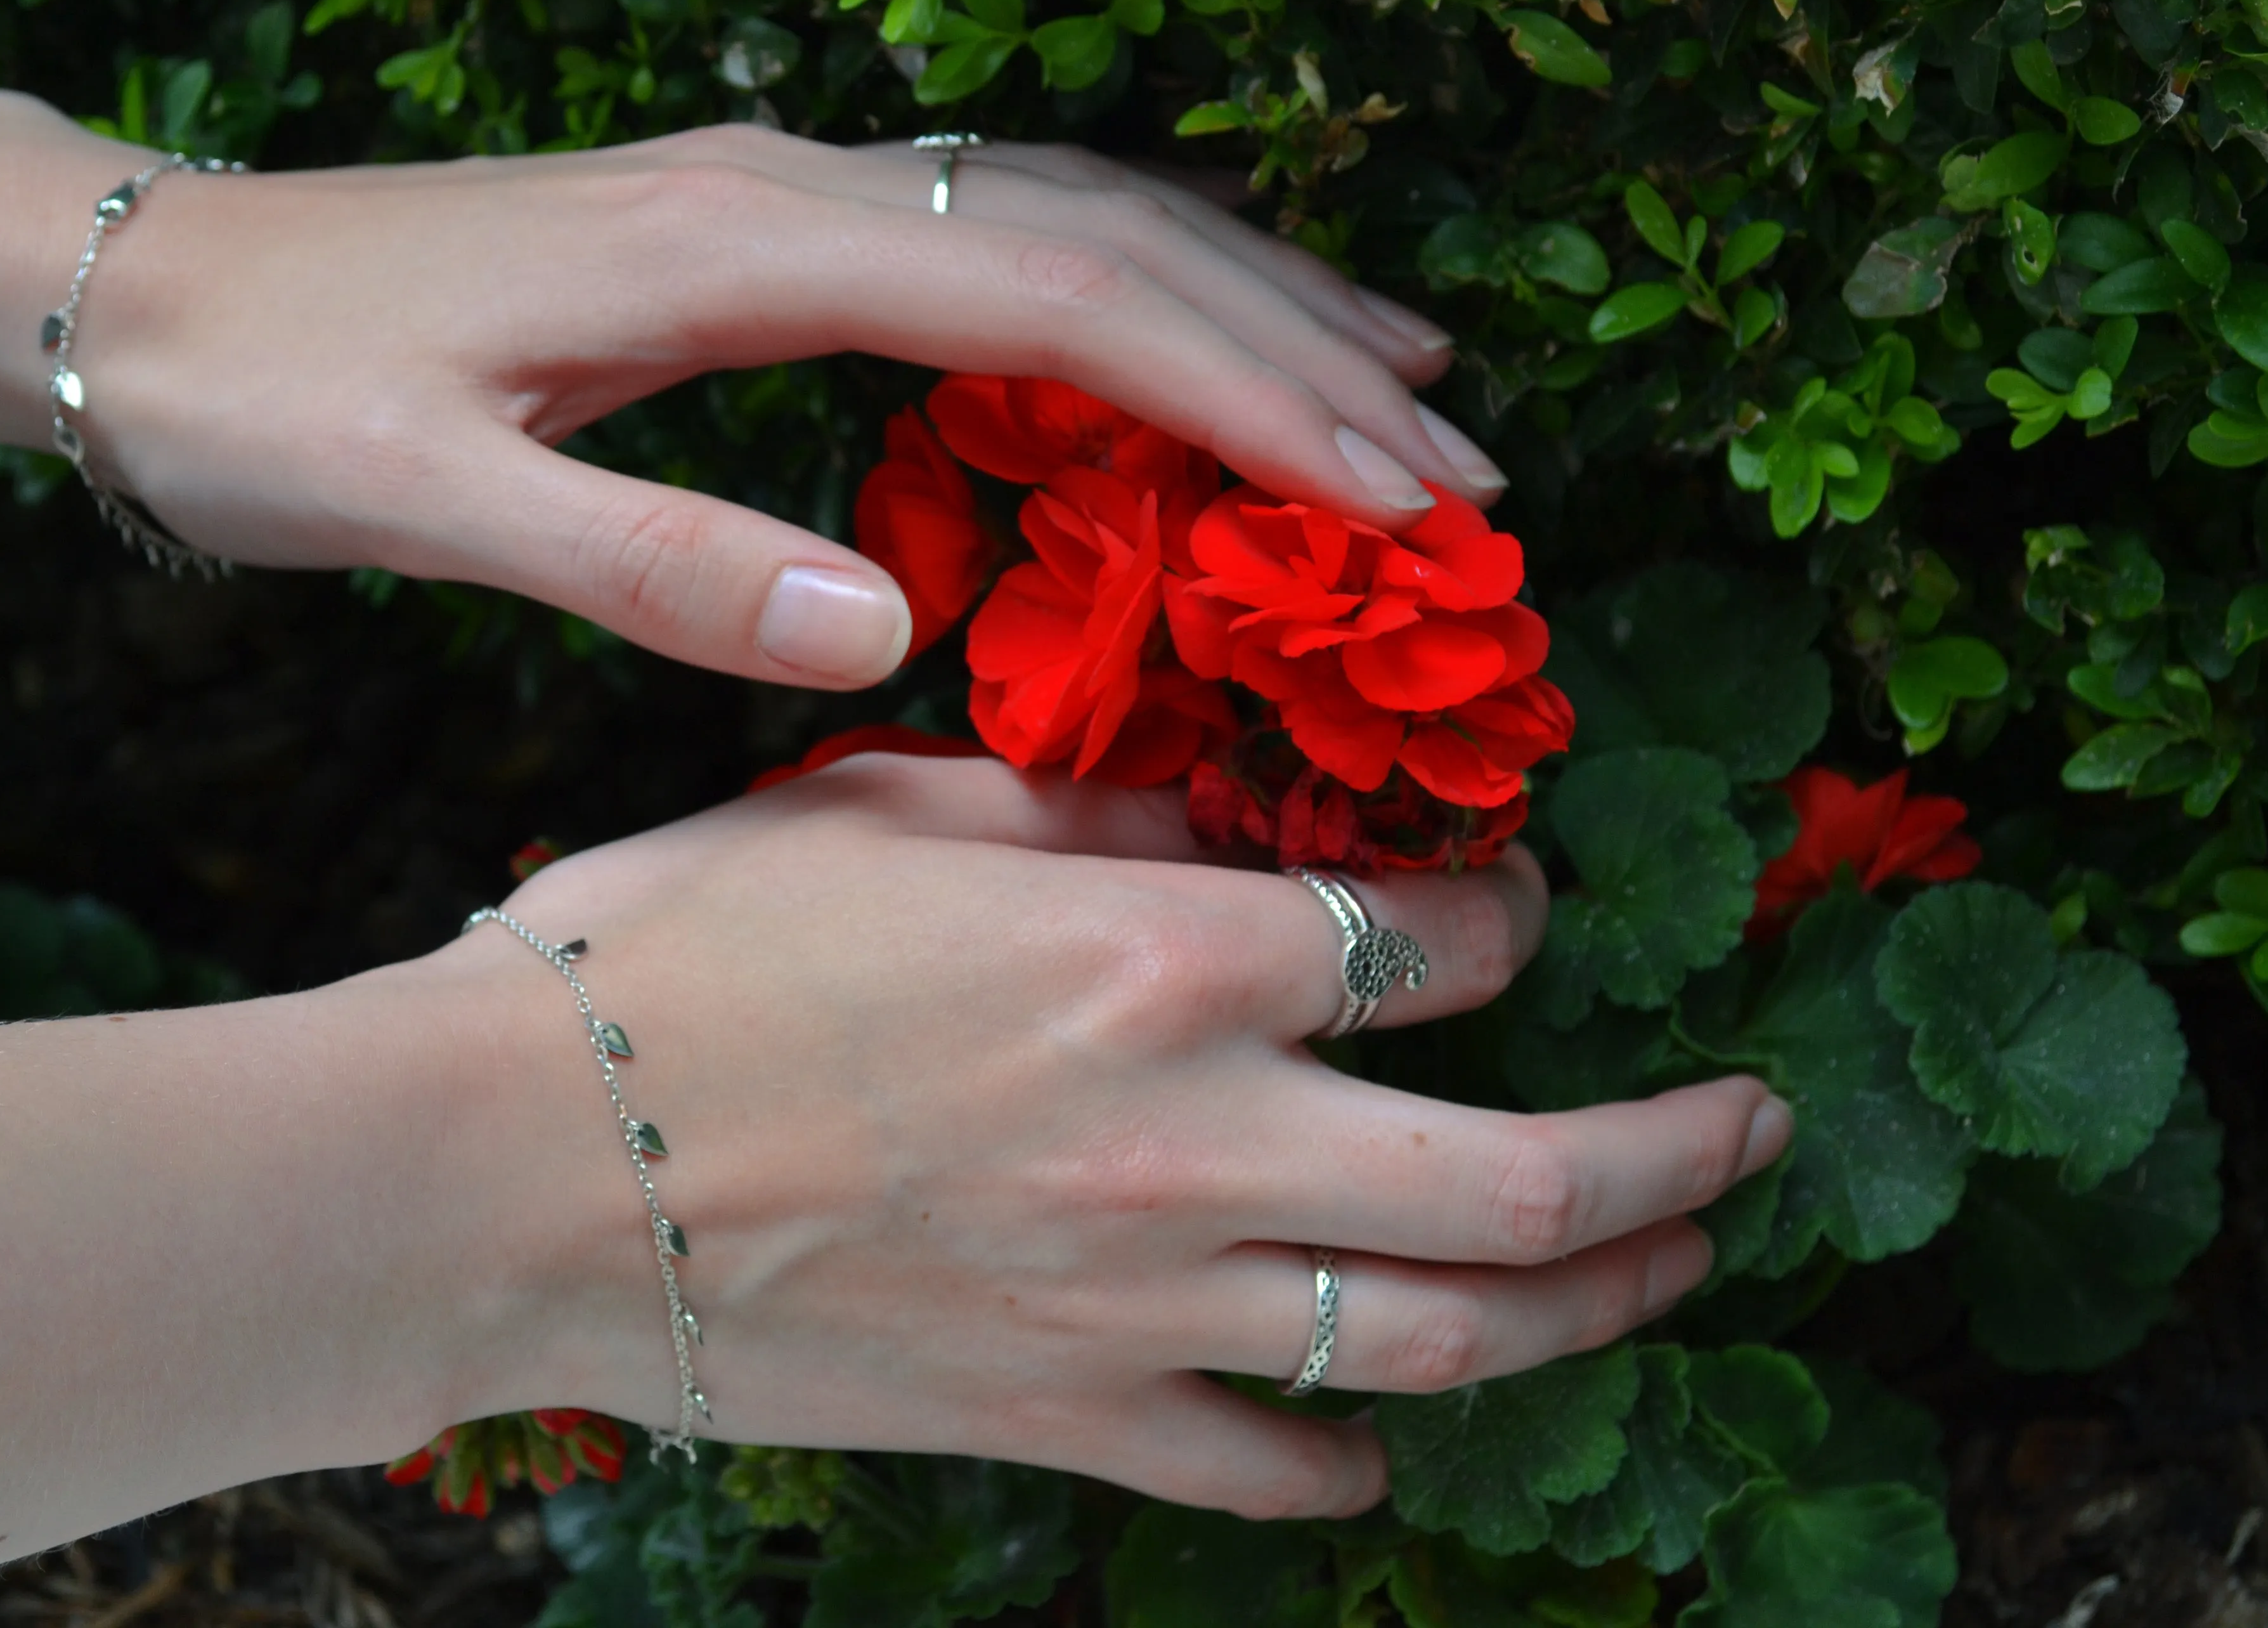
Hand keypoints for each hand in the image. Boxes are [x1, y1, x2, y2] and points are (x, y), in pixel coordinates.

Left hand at [91, 126, 1503, 687]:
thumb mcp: (426, 501)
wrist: (132, 299)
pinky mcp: (737, 228)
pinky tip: (1171, 352)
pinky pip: (983, 242)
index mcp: (731, 248)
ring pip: (1060, 219)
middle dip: (1297, 349)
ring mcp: (765, 193)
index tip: (1391, 494)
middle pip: (1101, 238)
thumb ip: (648, 560)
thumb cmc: (267, 403)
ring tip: (1397, 387)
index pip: (1055, 306)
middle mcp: (777, 188)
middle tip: (1460, 473)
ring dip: (1238, 300)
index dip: (1244, 397)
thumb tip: (885, 632)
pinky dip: (1117, 294)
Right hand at [409, 754, 1790, 1517]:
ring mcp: (1137, 1304)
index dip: (1507, 911)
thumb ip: (1092, 816)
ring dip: (1594, 1304)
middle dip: (1681, 1155)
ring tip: (1668, 1266)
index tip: (1513, 902)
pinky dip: (1343, 1449)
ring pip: (1448, 1340)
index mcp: (1158, 958)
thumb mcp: (892, 809)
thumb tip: (1224, 826)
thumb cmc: (675, 951)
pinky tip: (1374, 1430)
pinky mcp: (1055, 1411)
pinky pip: (1262, 1459)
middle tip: (1753, 1126)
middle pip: (1529, 1184)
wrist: (514, 1168)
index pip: (1433, 940)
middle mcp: (1193, 1141)